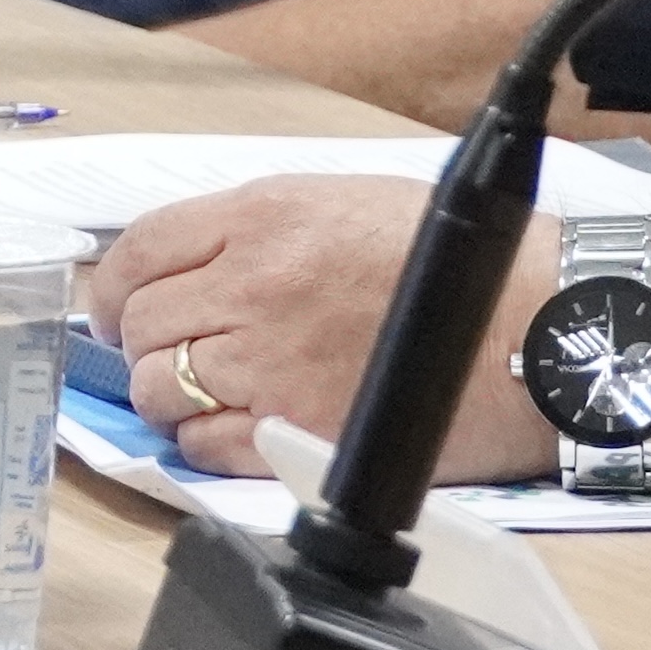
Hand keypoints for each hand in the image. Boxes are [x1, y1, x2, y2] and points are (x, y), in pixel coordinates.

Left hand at [89, 178, 560, 483]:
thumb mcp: (343, 201)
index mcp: (263, 216)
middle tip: (171, 352)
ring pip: (158, 388)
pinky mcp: (298, 431)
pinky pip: (203, 448)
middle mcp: (254, 285)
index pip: (138, 249)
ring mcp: (271, 362)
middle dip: (142, 341)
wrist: (537, 325)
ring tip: (204, 392)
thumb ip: (256, 228)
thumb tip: (188, 263)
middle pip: (139, 322)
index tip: (119, 307)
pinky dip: (202, 443)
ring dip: (167, 395)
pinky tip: (234, 429)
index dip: (113, 286)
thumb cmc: (458, 262)